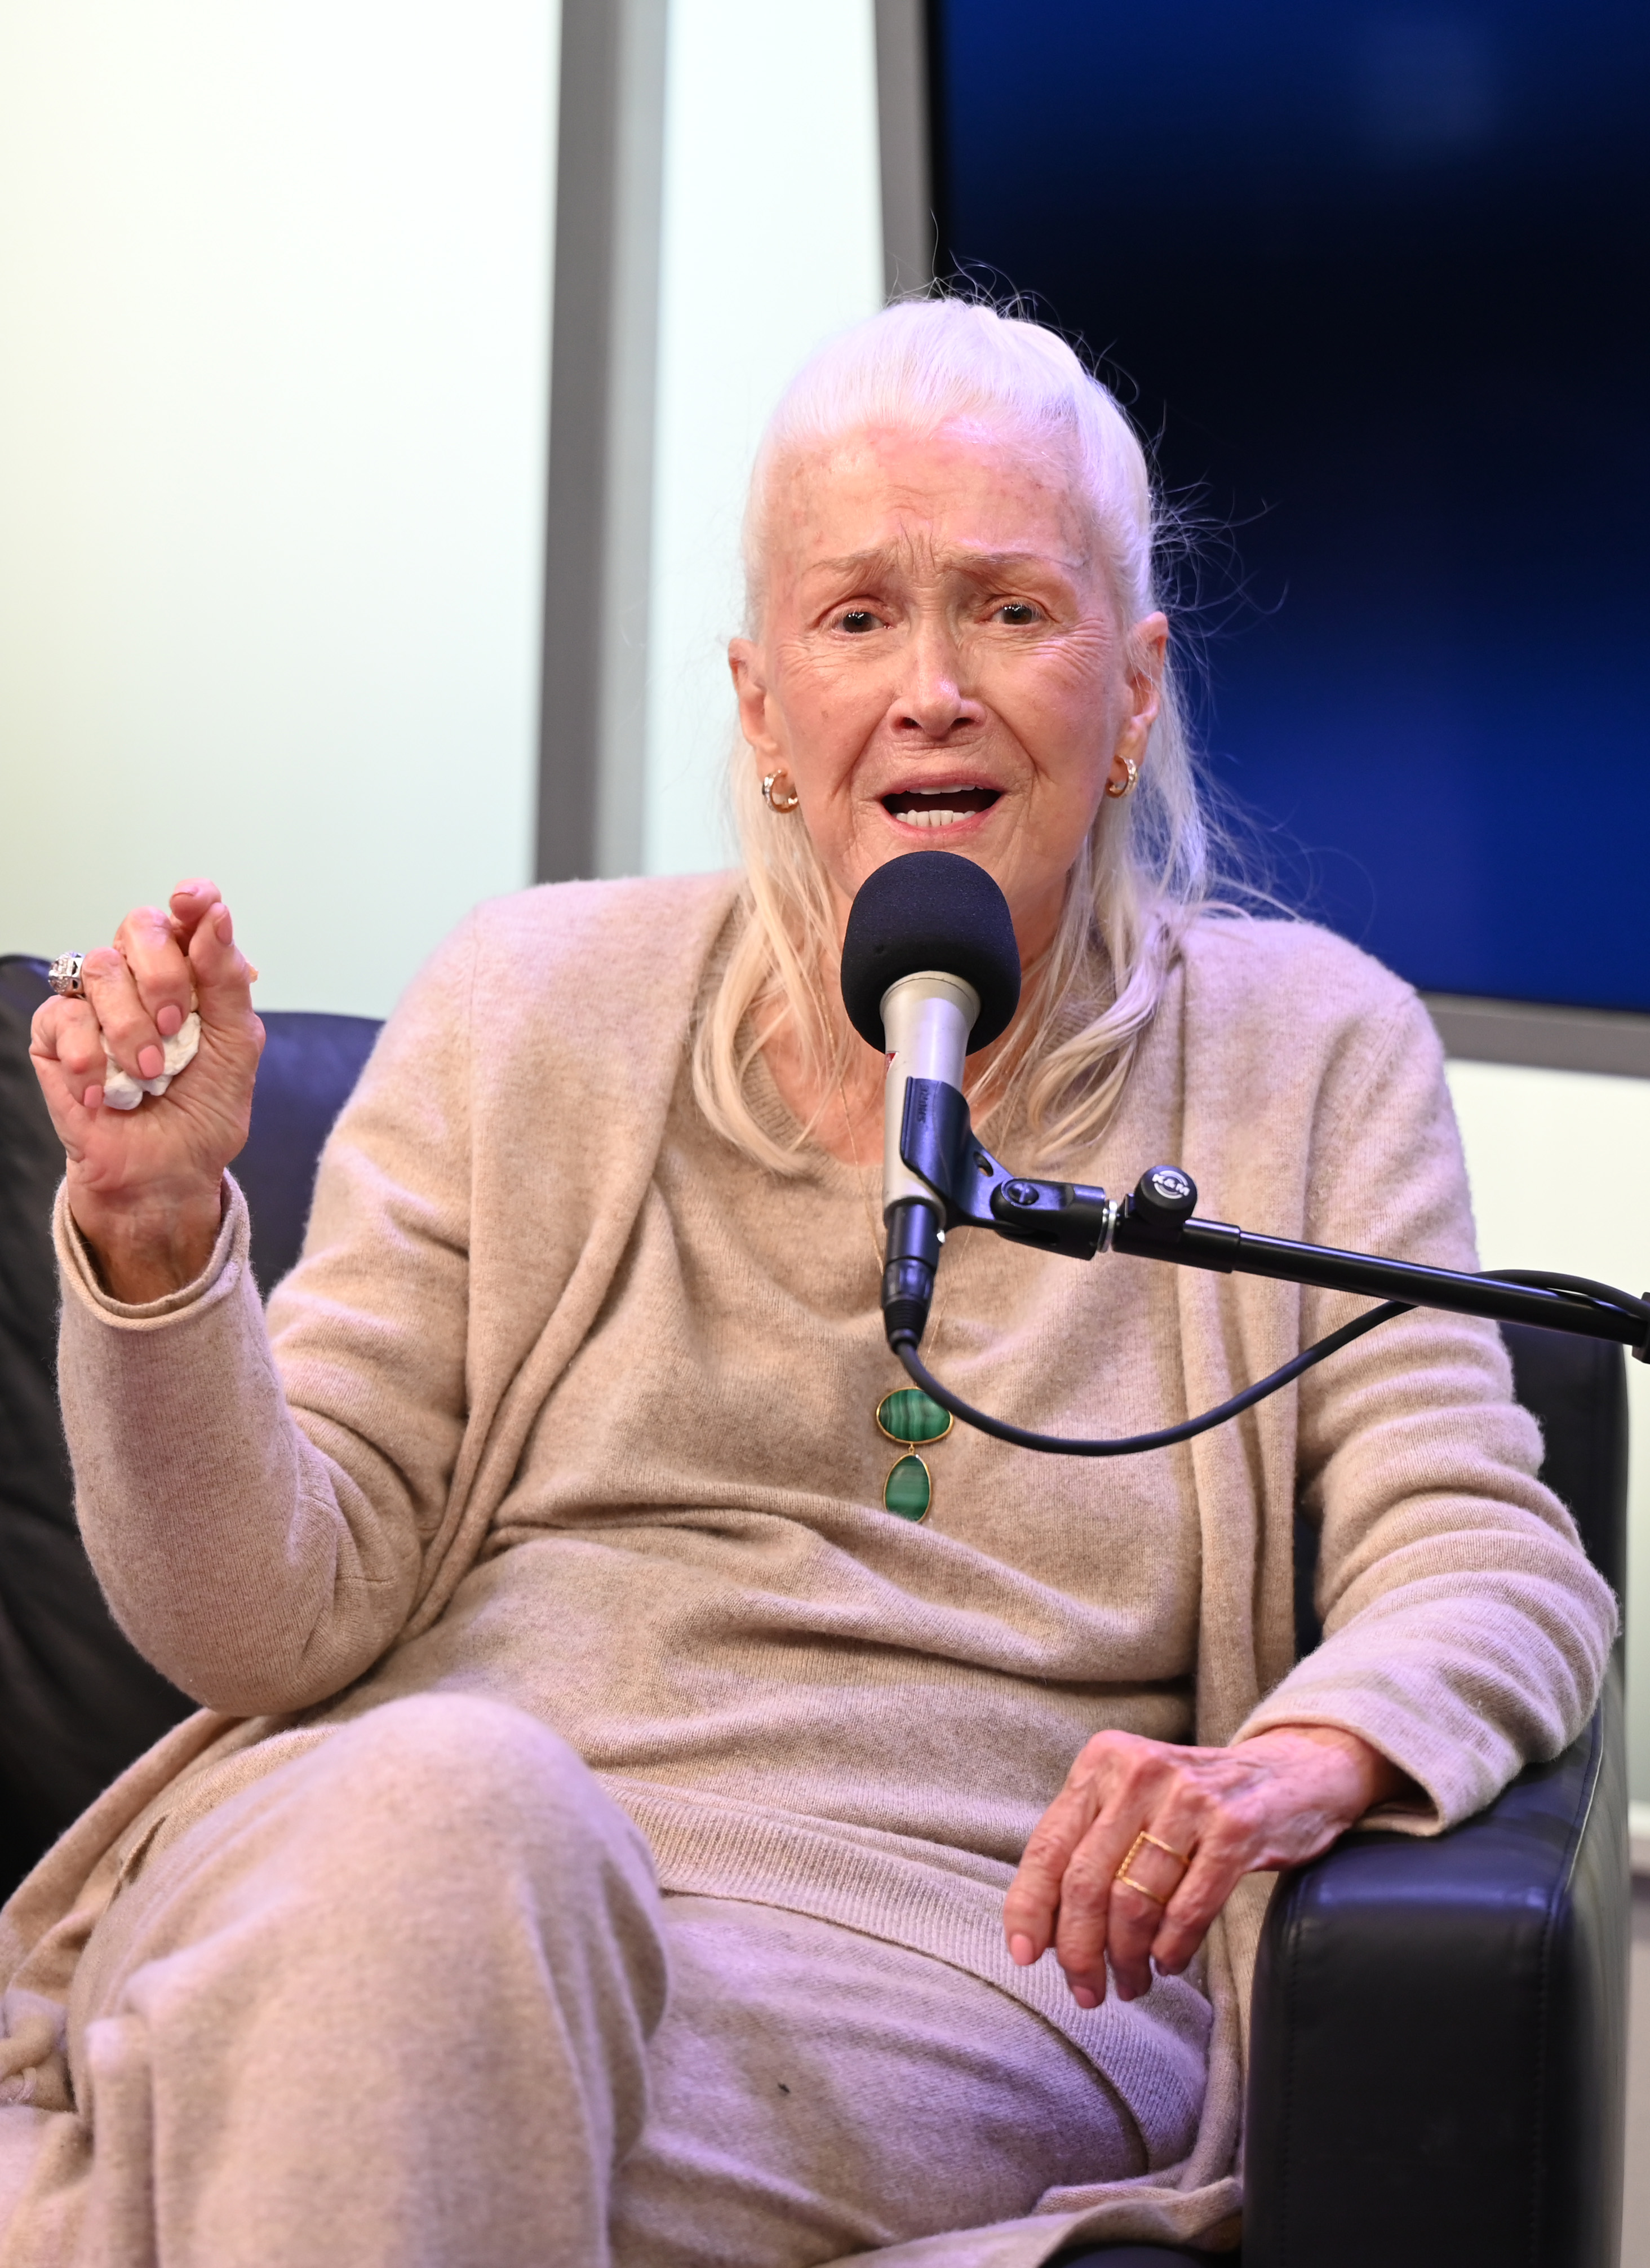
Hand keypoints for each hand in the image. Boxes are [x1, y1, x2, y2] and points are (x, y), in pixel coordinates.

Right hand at [30, 881, 263, 1299]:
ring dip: (131, 1030)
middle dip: (163, 976)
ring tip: (149, 1075)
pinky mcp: (55, 1036)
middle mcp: (138, 978)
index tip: (195, 902)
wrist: (167, 1172)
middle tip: (174, 1027)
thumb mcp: (236, 1045)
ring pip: (100, 970)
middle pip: (138, 927)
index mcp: (189, 973)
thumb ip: (226, 978)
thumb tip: (214, 913)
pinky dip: (90, 1060)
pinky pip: (63, 1017)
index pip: (184, 914)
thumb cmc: (204, 1110)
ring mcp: (94, 1004)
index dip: (191, 900)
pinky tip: (107, 1093)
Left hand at [1003, 1723, 1407, 2005]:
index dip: (1030, 1907)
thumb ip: (1092, 1846)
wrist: (1293, 1772)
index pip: (1049, 1846)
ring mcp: (1189, 1798)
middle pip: (1087, 1882)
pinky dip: (1171, 1949)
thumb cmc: (1200, 1800)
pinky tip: (1168, 1963)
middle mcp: (1141, 1772)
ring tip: (1131, 1982)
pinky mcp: (1234, 1828)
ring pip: (1134, 1902)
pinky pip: (1187, 1910)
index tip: (1024, 1955)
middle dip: (1080, 1950)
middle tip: (1087, 1991)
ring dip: (1127, 1959)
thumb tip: (1047, 1931)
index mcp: (1103, 1762)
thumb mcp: (1136, 1800)